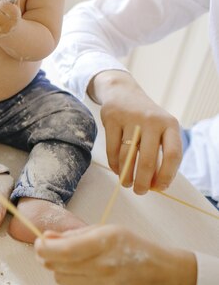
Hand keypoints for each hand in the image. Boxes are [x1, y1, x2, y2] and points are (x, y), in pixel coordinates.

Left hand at [35, 225, 196, 284]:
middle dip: (48, 257)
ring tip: (77, 264)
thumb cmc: (131, 248)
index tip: (39, 243)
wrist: (161, 275)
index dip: (43, 247)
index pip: (61, 251)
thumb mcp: (105, 231)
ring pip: (61, 280)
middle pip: (56, 266)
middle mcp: (103, 267)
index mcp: (105, 243)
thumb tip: (45, 238)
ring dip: (62, 270)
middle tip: (52, 252)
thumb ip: (73, 235)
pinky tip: (87, 278)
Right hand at [91, 70, 182, 193]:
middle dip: (143, 181)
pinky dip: (114, 164)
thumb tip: (155, 183)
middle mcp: (152, 120)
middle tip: (140, 192)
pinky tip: (117, 171)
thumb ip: (161, 152)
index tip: (161, 188)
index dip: (168, 174)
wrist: (122, 93)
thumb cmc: (144, 118)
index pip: (173, 154)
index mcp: (170, 124)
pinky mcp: (111, 120)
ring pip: (128, 156)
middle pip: (149, 159)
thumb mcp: (159, 129)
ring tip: (126, 183)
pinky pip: (112, 149)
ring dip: (126, 175)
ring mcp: (131, 119)